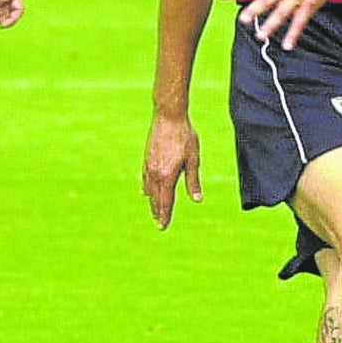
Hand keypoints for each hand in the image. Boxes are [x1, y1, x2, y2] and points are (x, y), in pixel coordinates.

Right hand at [142, 113, 201, 229]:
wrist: (168, 116)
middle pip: (155, 198)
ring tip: (154, 210)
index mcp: (167, 176)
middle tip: (159, 224)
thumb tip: (197, 200)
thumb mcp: (193, 159)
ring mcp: (148, 165)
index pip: (166, 201)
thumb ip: (193, 181)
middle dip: (158, 211)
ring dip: (152, 201)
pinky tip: (145, 191)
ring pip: (149, 189)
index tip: (163, 226)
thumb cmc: (184, 136)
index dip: (165, 215)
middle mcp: (155, 173)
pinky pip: (144, 178)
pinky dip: (146, 188)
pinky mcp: (146, 158)